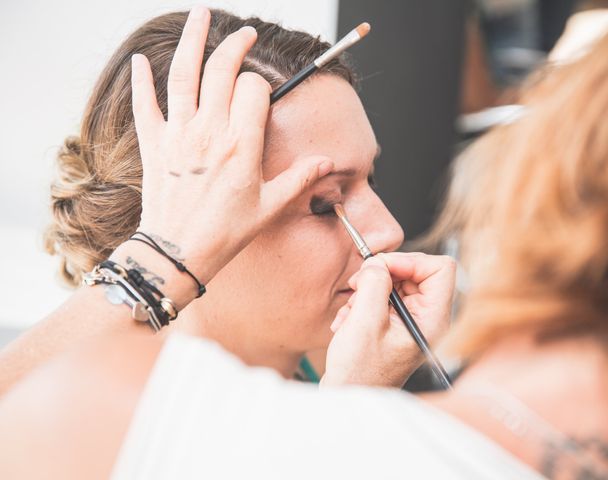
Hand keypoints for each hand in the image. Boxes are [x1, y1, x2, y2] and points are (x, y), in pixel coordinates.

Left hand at [124, 7, 333, 285]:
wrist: (178, 252)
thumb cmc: (225, 233)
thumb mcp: (269, 207)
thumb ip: (299, 178)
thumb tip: (326, 162)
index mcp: (241, 145)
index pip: (252, 89)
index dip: (259, 85)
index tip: (259, 93)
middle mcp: (209, 132)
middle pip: (221, 70)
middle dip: (235, 45)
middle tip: (244, 33)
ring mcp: (179, 135)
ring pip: (183, 74)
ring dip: (192, 40)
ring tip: (201, 14)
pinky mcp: (155, 145)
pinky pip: (145, 105)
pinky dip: (142, 81)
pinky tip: (140, 60)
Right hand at [322, 253, 455, 387]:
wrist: (348, 397)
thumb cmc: (359, 372)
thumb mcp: (365, 322)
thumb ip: (375, 284)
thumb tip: (377, 262)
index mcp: (432, 319)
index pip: (441, 268)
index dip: (410, 261)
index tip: (381, 268)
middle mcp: (427, 318)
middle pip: (415, 271)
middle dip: (382, 274)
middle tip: (357, 284)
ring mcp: (411, 321)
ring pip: (395, 282)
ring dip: (367, 290)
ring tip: (351, 311)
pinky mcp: (395, 324)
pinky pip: (383, 297)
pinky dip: (363, 302)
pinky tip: (349, 321)